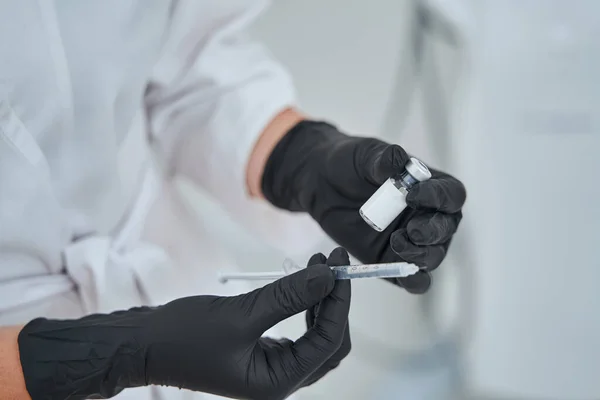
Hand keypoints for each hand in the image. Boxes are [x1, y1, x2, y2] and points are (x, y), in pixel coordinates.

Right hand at [18, 257, 350, 399]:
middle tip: (333, 262)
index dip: (339, 301)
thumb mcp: (241, 314)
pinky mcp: (261, 350)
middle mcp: (279, 379)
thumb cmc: (184, 336)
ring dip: (320, 300)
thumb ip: (288, 296)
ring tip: (319, 263)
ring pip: (314, 335)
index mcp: (278, 382)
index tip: (339, 265)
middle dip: (334, 302)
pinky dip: (303, 305)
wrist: (143, 344)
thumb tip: (328, 276)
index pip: (328, 341)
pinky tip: (301, 281)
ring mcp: (271, 365)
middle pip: (329, 342)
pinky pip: (296, 329)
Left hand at [262, 121, 465, 293]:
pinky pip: (413, 279)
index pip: (450, 195)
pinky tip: (405, 275)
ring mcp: (412, 241)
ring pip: (433, 256)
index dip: (438, 197)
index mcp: (430, 186)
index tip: (412, 196)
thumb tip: (399, 160)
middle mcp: (428, 216)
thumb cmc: (350, 164)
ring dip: (421, 254)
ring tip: (396, 242)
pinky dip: (414, 280)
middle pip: (447, 228)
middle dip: (433, 231)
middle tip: (411, 229)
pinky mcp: (392, 261)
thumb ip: (384, 158)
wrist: (321, 183)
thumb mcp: (364, 155)